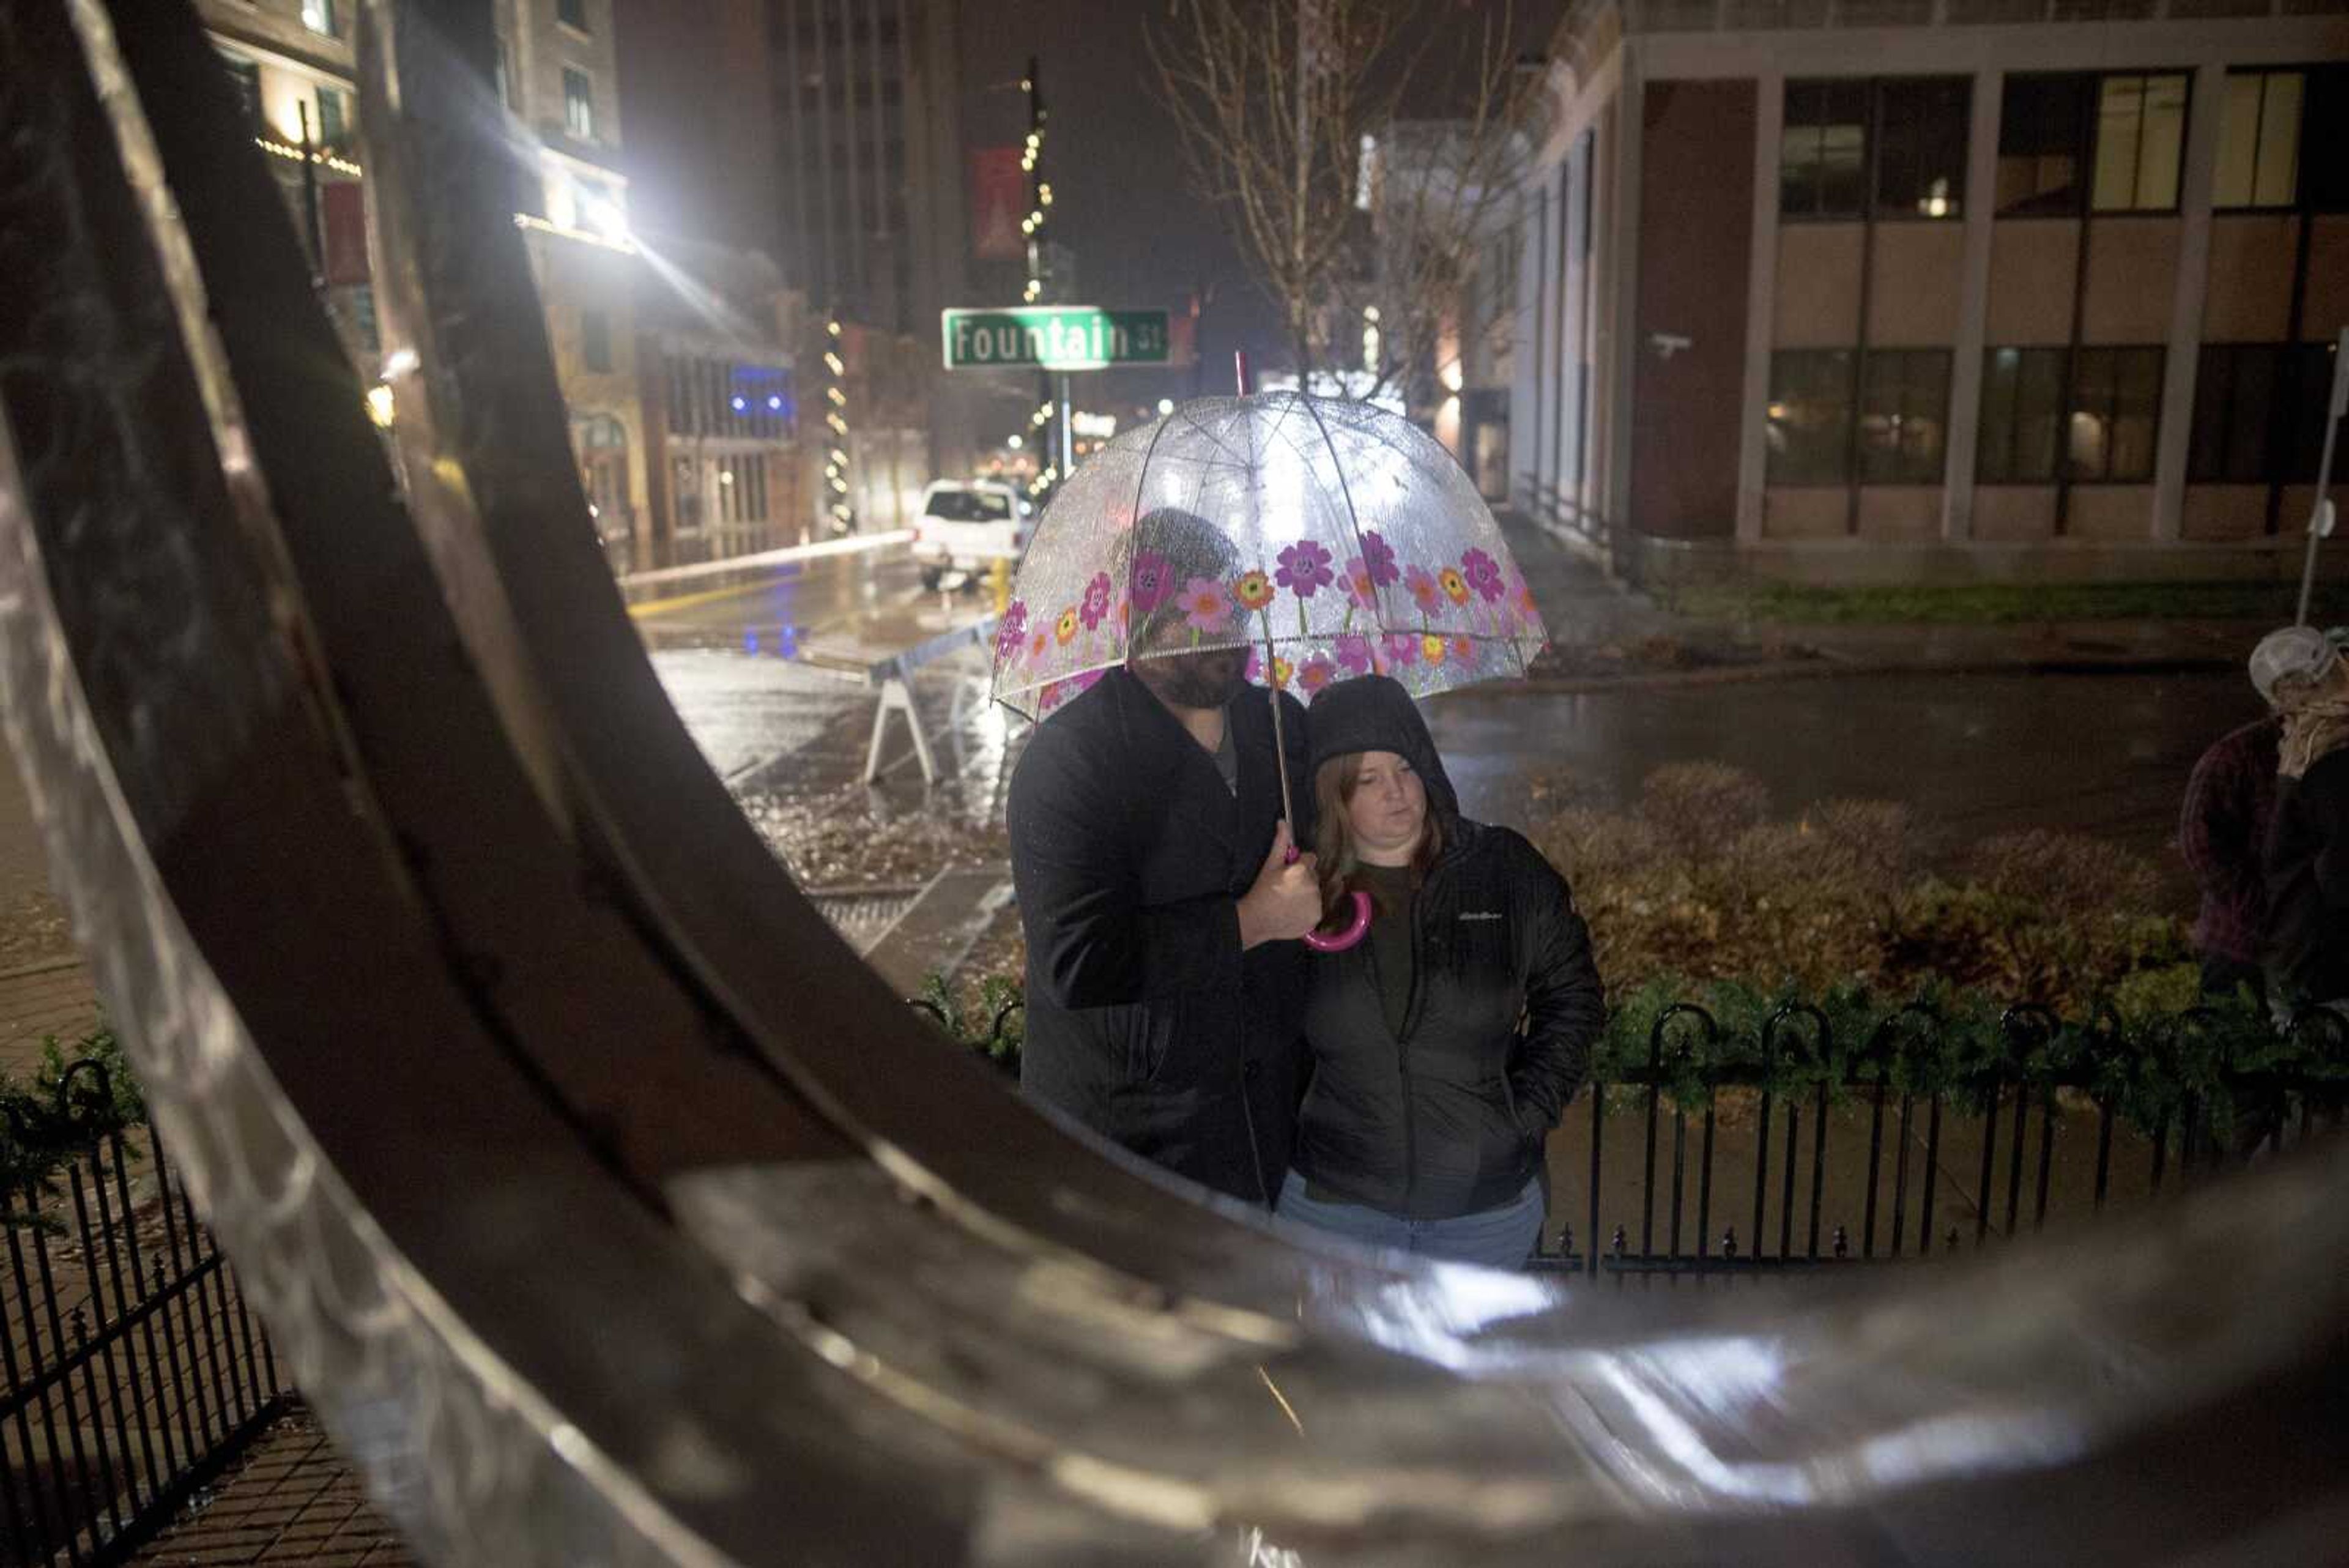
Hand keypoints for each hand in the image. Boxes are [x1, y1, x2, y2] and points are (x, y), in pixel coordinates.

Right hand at [1238, 822, 1321, 948]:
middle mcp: (1313, 886)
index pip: (1310, 859)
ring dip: (1306, 894)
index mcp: (1302, 871)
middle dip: (1304, 879)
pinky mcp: (1316, 918)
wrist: (1256, 920)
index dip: (1298, 864)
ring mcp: (1316, 904)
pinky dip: (1307, 910)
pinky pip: (1316, 908)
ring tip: (1288, 900)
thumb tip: (1283, 822)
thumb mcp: (1270, 864)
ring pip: (1315, 892)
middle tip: (1286, 887)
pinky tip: (1293, 911)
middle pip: (1314, 876)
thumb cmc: (1262, 890)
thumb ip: (1280, 842)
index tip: (1288, 873)